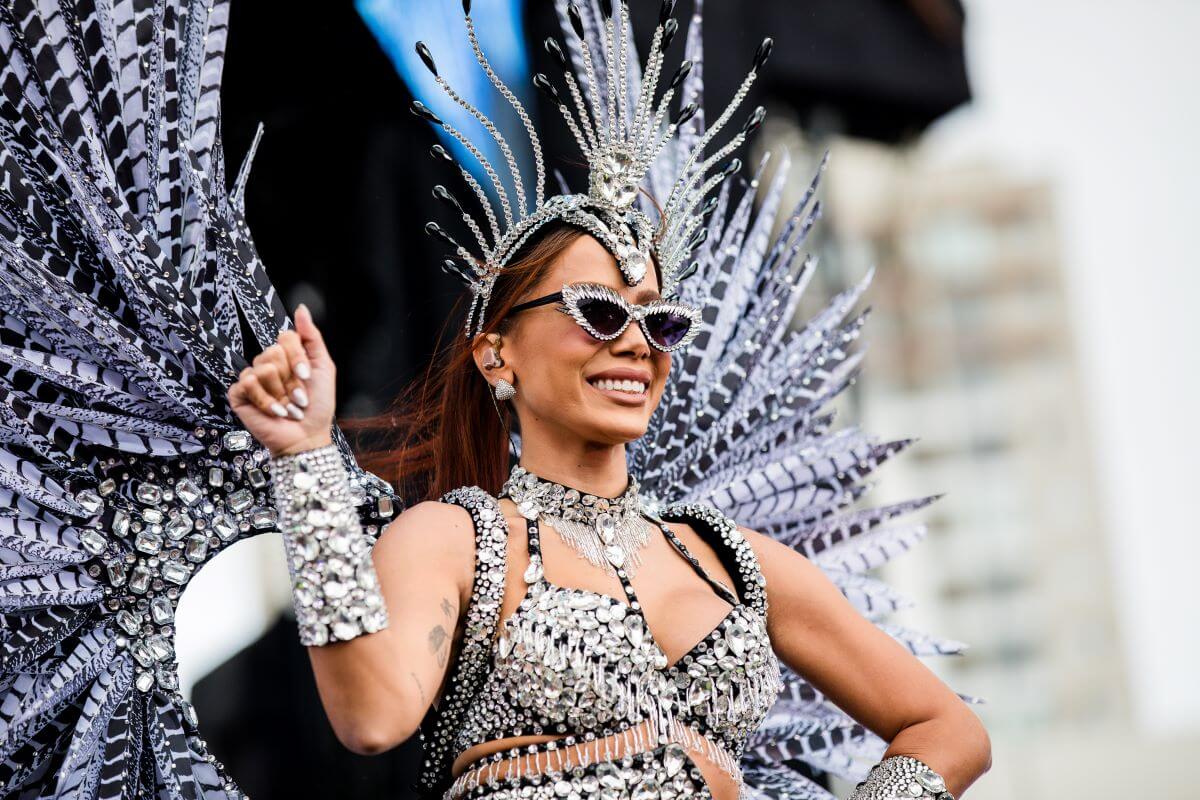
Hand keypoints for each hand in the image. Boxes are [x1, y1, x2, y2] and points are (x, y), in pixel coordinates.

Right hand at [227, 303, 336, 457]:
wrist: (307, 435)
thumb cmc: (318, 405)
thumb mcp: (323, 367)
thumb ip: (312, 337)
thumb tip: (301, 308)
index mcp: (286, 356)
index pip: (285, 337)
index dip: (297, 357)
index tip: (306, 375)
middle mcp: (267, 363)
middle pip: (274, 352)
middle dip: (291, 379)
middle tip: (298, 396)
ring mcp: (252, 378)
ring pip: (263, 368)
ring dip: (281, 392)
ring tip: (288, 406)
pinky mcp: (239, 394)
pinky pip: (248, 384)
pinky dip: (267, 401)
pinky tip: (276, 411)